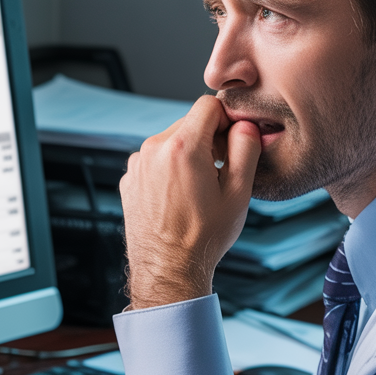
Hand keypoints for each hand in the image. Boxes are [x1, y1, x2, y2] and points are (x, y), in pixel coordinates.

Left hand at [120, 95, 261, 308]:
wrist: (168, 270)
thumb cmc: (203, 237)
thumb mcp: (238, 192)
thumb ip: (246, 149)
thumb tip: (244, 125)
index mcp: (183, 146)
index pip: (209, 104)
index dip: (227, 121)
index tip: (233, 144)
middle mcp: (153, 149)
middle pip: (189, 122)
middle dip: (208, 139)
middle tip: (220, 171)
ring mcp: (137, 165)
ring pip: (171, 141)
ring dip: (188, 155)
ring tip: (199, 189)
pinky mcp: (129, 179)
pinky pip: (155, 160)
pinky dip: (169, 170)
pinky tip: (179, 197)